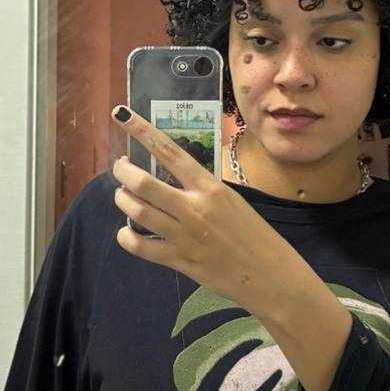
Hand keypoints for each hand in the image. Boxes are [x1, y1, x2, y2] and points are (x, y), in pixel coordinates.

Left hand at [109, 104, 294, 311]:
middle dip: (123, 172)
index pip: (170, 152)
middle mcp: (194, 208)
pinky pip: (141, 247)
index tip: (122, 116)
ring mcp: (184, 236)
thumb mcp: (232, 201)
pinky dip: (127, 237)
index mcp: (211, 187)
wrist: (269, 274)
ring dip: (123, 200)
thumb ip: (203, 190)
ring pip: (138, 212)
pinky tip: (127, 232)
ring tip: (122, 196)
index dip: (142, 132)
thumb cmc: (255, 234)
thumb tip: (174, 180)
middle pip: (143, 183)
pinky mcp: (179, 260)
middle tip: (120, 169)